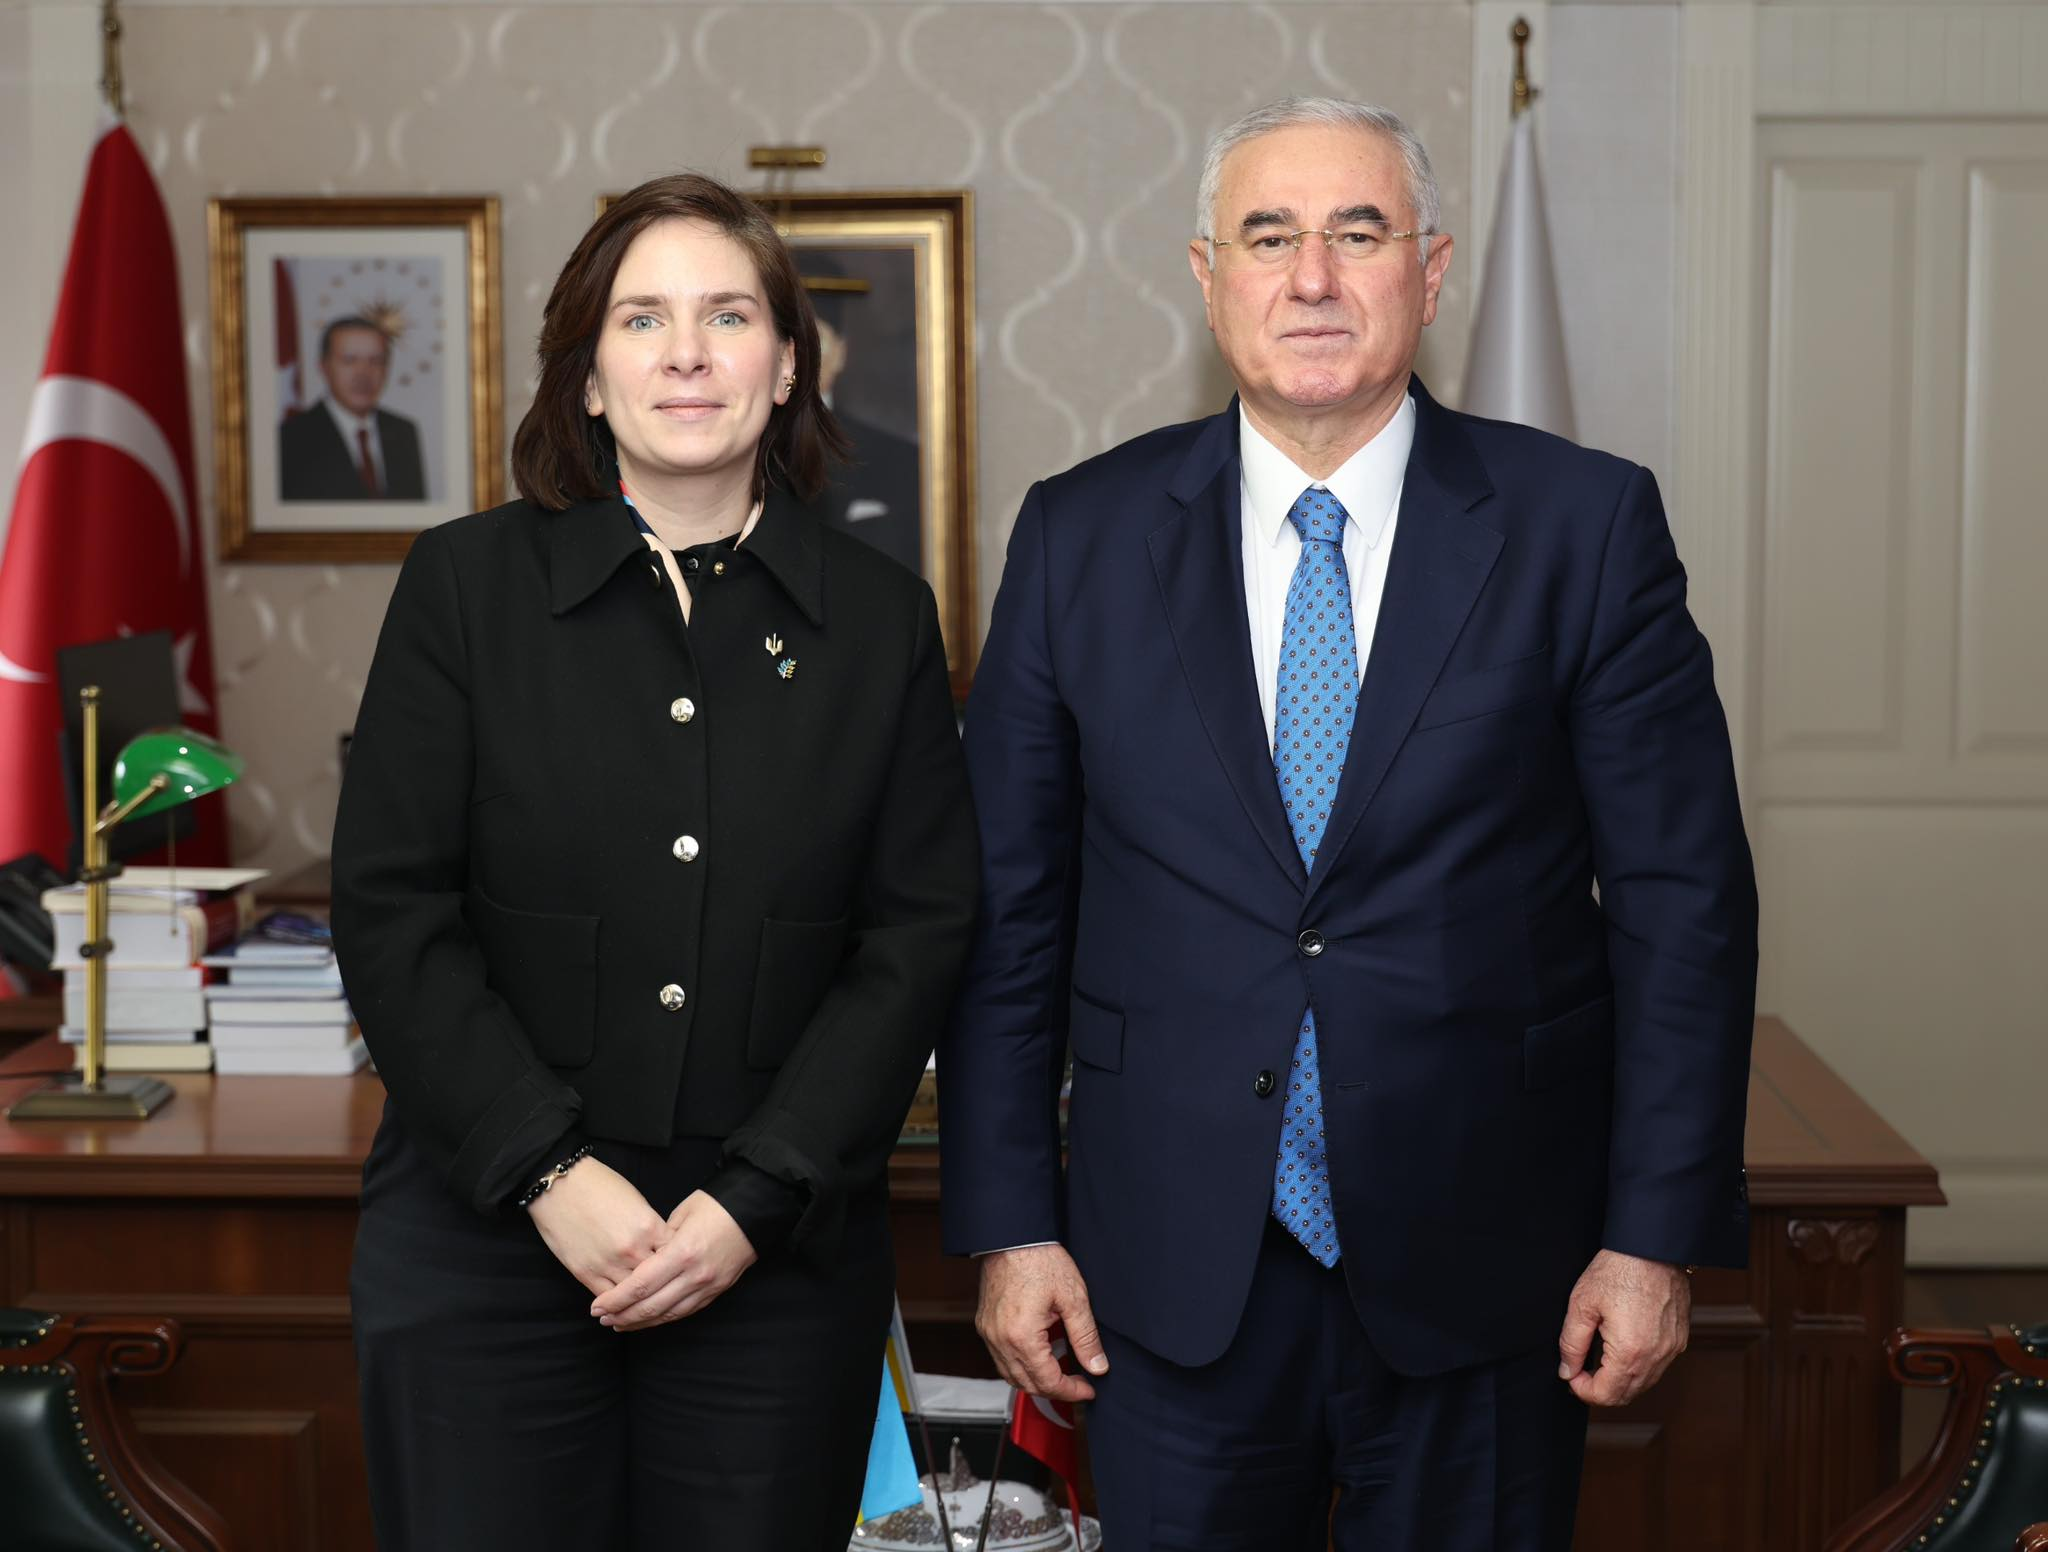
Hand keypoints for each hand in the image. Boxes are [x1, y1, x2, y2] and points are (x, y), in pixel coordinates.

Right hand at [526, 1156, 669, 1297]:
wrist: (559, 1186)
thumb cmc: (598, 1185)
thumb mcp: (636, 1200)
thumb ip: (651, 1227)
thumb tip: (661, 1246)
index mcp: (648, 1226)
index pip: (675, 1253)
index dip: (678, 1259)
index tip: (678, 1263)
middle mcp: (632, 1249)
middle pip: (658, 1277)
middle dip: (663, 1281)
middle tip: (666, 1286)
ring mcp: (608, 1264)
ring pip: (634, 1294)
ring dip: (640, 1296)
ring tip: (646, 1299)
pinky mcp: (586, 1274)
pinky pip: (609, 1297)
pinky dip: (618, 1301)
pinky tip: (623, 1301)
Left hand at [589, 1190, 758, 1330]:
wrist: (755, 1209)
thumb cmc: (716, 1205)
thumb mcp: (681, 1214)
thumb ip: (658, 1240)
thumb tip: (640, 1261)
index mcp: (682, 1252)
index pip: (640, 1285)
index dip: (615, 1300)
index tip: (596, 1306)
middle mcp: (695, 1275)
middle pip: (651, 1307)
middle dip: (622, 1316)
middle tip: (602, 1318)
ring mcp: (708, 1286)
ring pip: (668, 1315)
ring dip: (641, 1323)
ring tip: (619, 1324)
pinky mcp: (717, 1291)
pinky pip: (685, 1312)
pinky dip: (663, 1318)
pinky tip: (649, 1319)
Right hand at [975, 1244, 1107, 1403]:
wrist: (1012, 1236)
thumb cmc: (1040, 1260)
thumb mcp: (1073, 1298)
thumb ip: (1086, 1337)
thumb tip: (1097, 1367)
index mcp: (1022, 1337)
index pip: (1048, 1382)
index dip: (1071, 1391)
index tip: (1088, 1389)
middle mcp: (999, 1340)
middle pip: (1027, 1385)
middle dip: (1055, 1390)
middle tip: (1078, 1383)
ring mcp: (988, 1333)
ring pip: (1010, 1376)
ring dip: (1035, 1381)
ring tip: (1061, 1372)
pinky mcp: (985, 1325)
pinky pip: (1000, 1359)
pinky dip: (1020, 1366)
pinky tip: (1038, 1356)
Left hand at [1556, 1249, 1690, 1406]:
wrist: (1652, 1247)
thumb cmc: (1618, 1269)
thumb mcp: (1582, 1304)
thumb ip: (1571, 1343)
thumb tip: (1567, 1370)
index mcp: (1630, 1352)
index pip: (1606, 1395)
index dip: (1582, 1390)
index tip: (1571, 1374)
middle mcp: (1656, 1357)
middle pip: (1626, 1395)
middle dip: (1600, 1389)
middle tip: (1581, 1370)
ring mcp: (1672, 1350)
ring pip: (1643, 1384)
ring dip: (1619, 1381)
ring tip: (1599, 1359)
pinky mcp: (1679, 1339)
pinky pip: (1657, 1367)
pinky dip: (1638, 1368)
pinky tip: (1622, 1350)